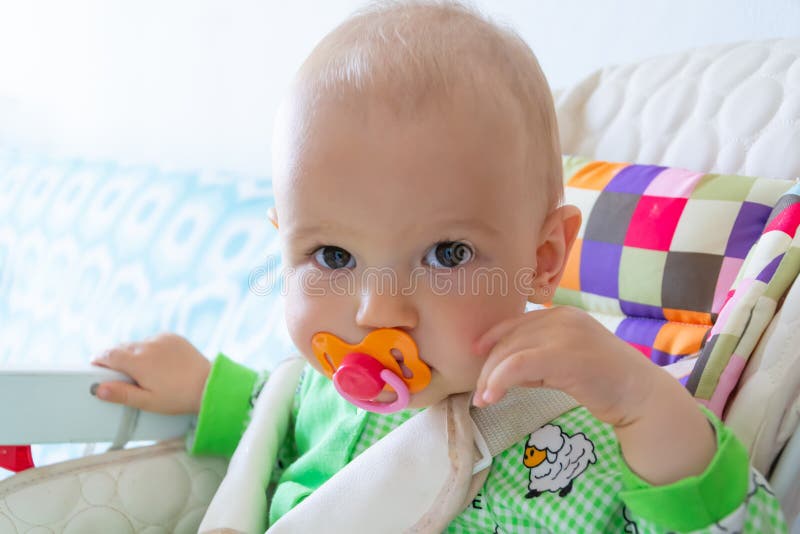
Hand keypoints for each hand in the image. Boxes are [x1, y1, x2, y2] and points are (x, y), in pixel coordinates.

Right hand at [91, 333, 210, 414]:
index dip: (99, 360)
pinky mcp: (173, 336)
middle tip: (117, 373)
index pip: (108, 355)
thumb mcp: (147, 402)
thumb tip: (98, 389)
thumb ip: (122, 394)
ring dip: (134, 353)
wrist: (208, 385)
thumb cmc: (178, 397)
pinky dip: (150, 348)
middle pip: (121, 347)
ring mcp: (161, 339)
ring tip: (141, 370)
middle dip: (115, 358)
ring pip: (137, 343)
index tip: (95, 367)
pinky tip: (157, 362)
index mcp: (138, 362)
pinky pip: (154, 340)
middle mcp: (148, 346)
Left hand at [473, 306, 654, 426]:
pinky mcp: (564, 356)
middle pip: (509, 339)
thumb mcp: (562, 363)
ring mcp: (563, 334)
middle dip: (488, 367)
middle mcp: (561, 317)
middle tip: (479, 394)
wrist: (640, 395)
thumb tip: (498, 372)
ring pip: (510, 352)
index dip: (491, 339)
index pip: (516, 323)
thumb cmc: (603, 382)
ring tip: (484, 400)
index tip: (476, 356)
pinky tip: (493, 397)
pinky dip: (499, 381)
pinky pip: (518, 365)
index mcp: (561, 314)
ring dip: (490, 378)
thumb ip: (534, 360)